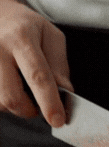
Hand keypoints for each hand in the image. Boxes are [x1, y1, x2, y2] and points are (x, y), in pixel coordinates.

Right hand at [0, 0, 72, 126]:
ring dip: (14, 105)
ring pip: (0, 103)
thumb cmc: (25, 26)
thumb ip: (60, 65)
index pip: (38, 76)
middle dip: (29, 110)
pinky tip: (8, 84)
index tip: (58, 120)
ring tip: (19, 86)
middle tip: (37, 103)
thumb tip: (64, 92)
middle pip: (11, 97)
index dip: (49, 102)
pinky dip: (3, 100)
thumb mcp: (51, 36)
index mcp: (21, 38)